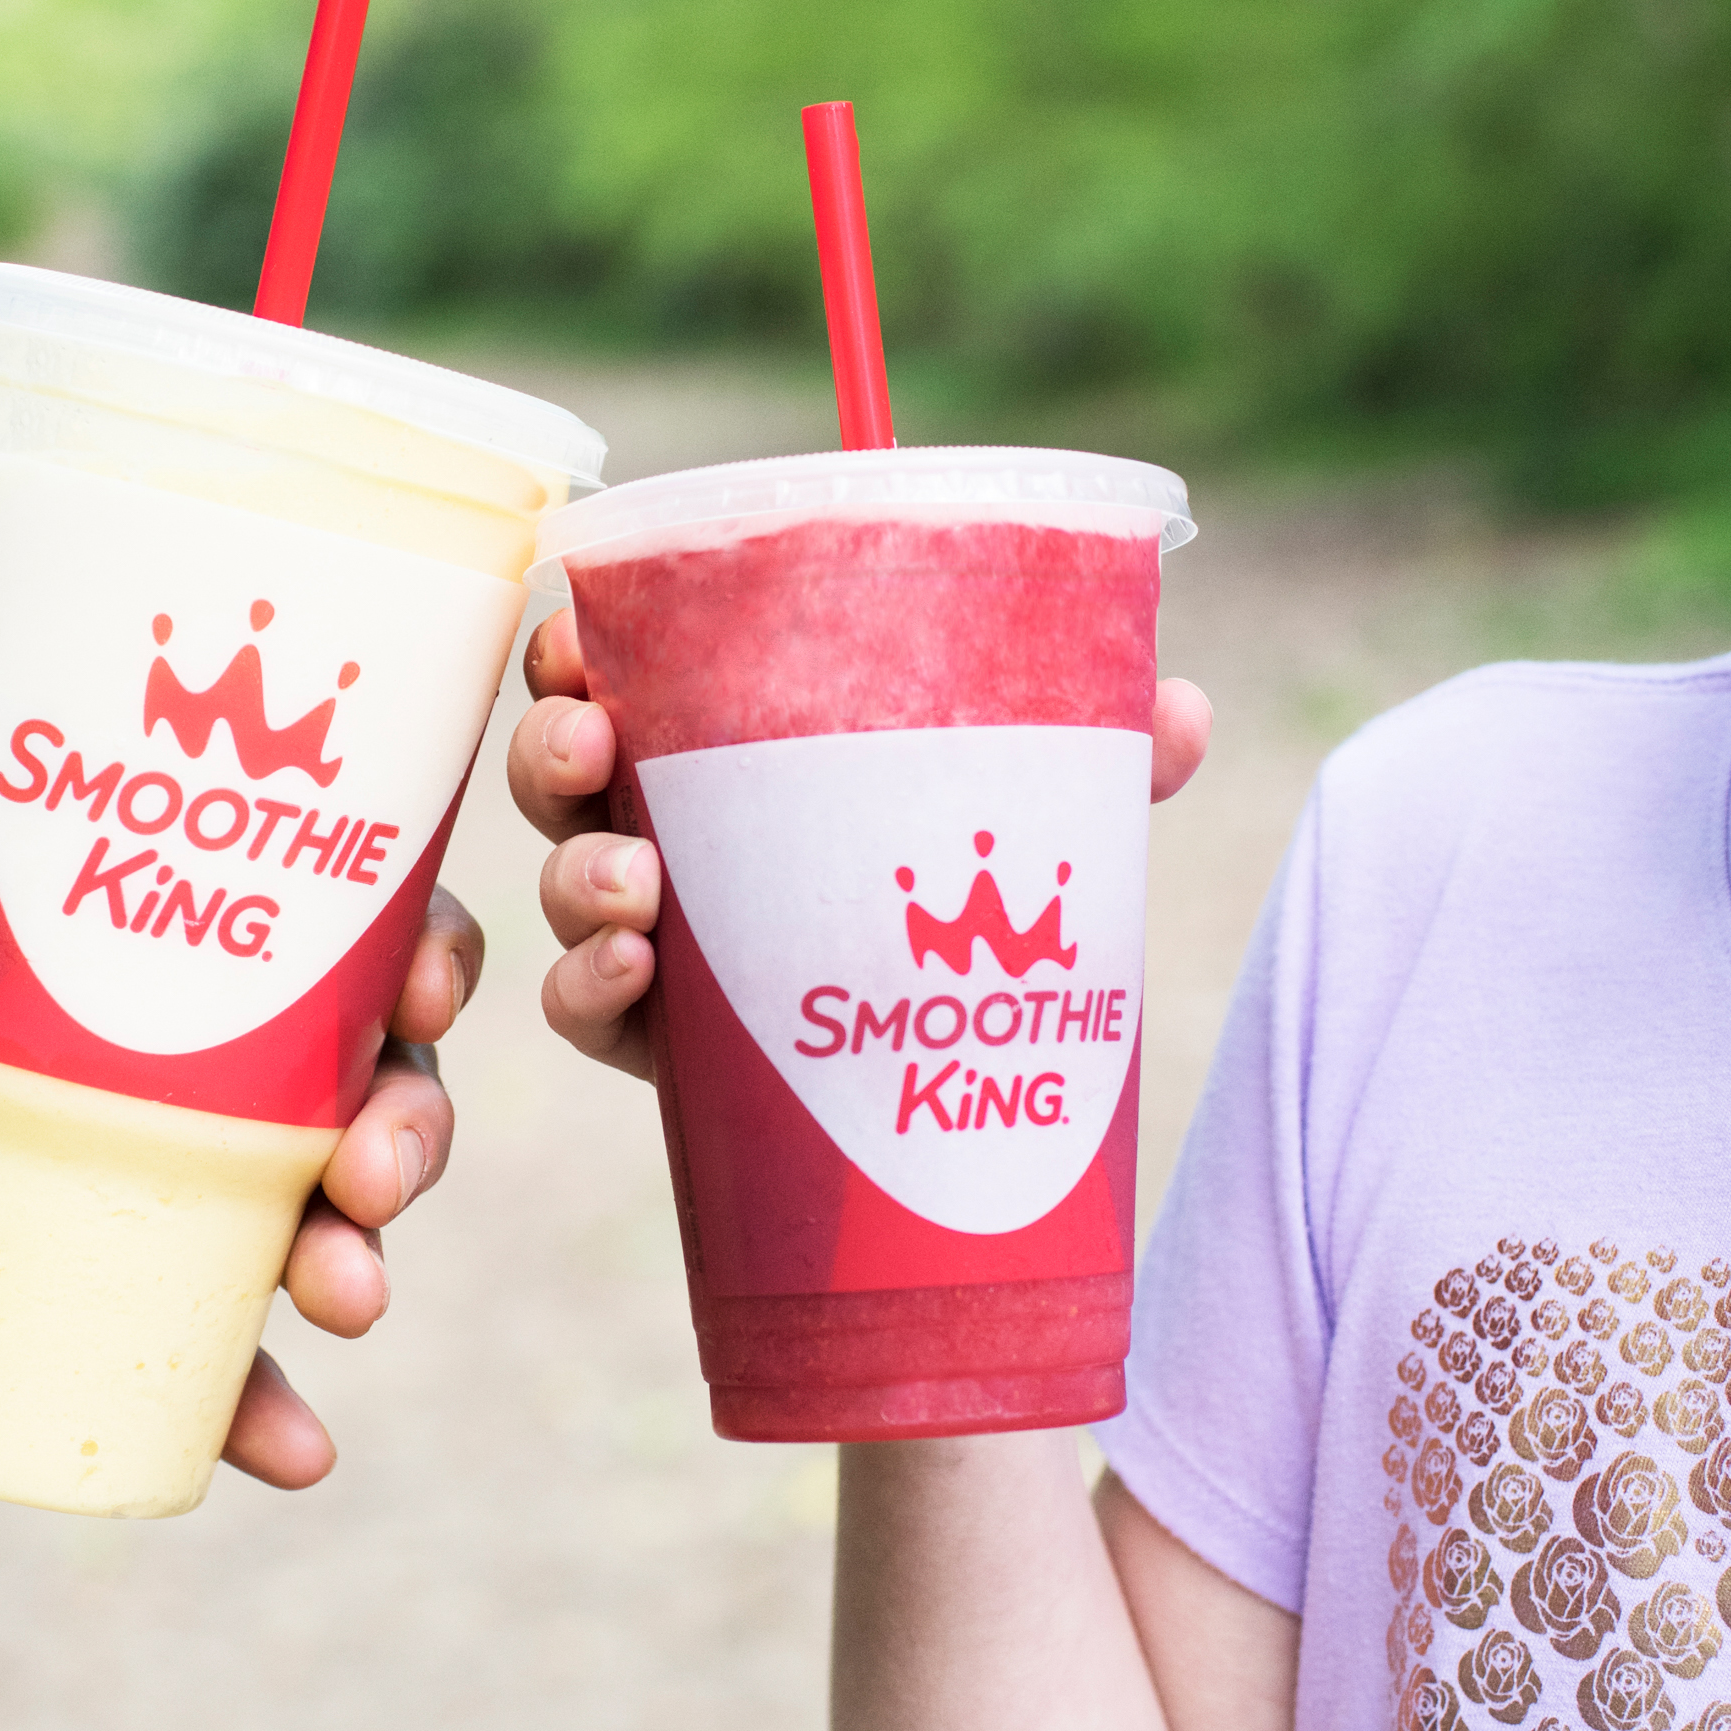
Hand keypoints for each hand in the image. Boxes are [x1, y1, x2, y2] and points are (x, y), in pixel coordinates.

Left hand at [0, 825, 484, 1492]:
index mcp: (157, 912)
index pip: (333, 913)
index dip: (412, 948)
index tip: (422, 991)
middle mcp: (183, 1031)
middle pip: (356, 1076)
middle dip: (403, 1130)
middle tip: (369, 1184)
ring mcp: (143, 1153)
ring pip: (306, 1212)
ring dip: (356, 1259)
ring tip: (346, 1306)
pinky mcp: (82, 1257)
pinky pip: (199, 1342)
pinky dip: (254, 1397)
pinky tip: (294, 1453)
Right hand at [507, 607, 1214, 1082]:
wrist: (953, 1099)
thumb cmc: (970, 913)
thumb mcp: (1036, 823)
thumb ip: (1102, 760)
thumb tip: (1178, 709)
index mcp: (726, 755)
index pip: (623, 678)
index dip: (575, 647)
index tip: (582, 630)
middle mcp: (668, 836)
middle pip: (563, 772)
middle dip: (552, 746)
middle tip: (592, 741)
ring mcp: (655, 943)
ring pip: (564, 889)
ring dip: (576, 872)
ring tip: (634, 879)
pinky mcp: (660, 1048)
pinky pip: (584, 1011)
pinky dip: (590, 986)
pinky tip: (635, 973)